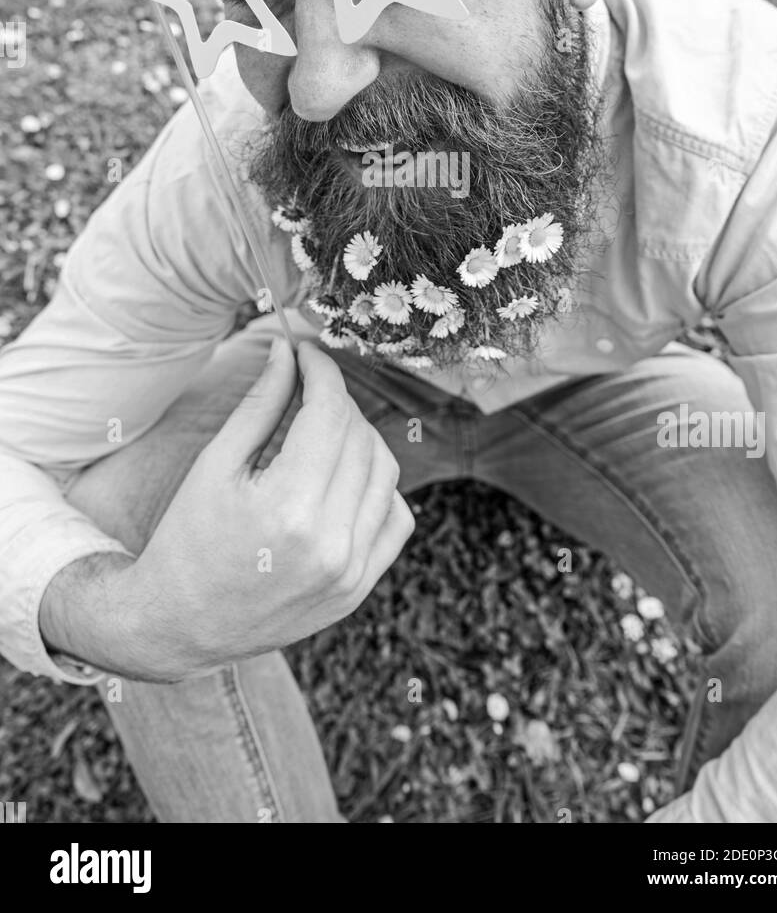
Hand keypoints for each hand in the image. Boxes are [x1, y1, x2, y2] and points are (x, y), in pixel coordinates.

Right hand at [120, 338, 413, 677]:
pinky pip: (396, 518)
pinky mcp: (359, 589)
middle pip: (360, 437)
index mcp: (288, 508)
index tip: (306, 354)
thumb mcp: (215, 464)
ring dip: (360, 439)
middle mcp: (330, 542)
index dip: (322, 372)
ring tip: (322, 434)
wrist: (180, 625)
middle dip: (336, 402)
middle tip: (306, 390)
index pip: (331, 413)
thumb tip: (287, 350)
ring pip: (386, 472)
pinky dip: (379, 489)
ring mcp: (351, 571)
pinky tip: (343, 481)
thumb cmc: (189, 539)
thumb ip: (260, 404)